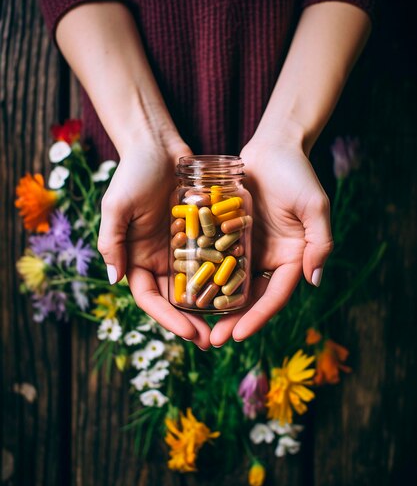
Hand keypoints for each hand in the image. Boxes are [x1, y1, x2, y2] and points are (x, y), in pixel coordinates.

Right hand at [97, 140, 211, 348]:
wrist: (158, 145)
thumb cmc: (133, 173)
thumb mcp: (117, 207)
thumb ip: (111, 242)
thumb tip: (114, 279)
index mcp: (135, 257)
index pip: (150, 297)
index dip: (167, 319)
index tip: (188, 333)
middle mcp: (159, 257)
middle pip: (174, 298)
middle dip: (190, 321)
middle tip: (211, 340)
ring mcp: (181, 246)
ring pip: (196, 283)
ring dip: (210, 305)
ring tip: (229, 324)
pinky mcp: (200, 233)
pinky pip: (213, 258)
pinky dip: (223, 275)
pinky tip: (240, 290)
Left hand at [210, 141, 333, 345]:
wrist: (273, 147)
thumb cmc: (298, 173)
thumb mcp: (315, 206)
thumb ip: (319, 242)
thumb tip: (314, 281)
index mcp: (294, 257)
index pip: (276, 295)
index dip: (258, 317)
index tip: (238, 335)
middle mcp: (271, 258)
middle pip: (251, 296)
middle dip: (233, 320)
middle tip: (213, 340)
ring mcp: (249, 247)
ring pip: (230, 282)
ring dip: (214, 304)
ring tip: (195, 323)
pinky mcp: (229, 233)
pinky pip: (215, 257)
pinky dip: (204, 274)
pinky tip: (185, 288)